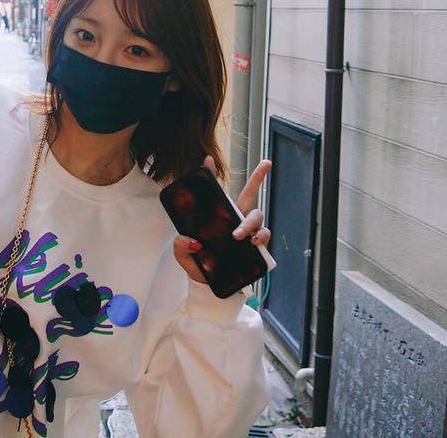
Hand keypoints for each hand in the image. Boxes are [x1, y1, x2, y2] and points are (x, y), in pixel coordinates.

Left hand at [173, 157, 272, 285]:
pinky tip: (253, 242)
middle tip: (266, 164)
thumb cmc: (198, 264)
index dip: (211, 173)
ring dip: (249, 223)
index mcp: (214, 216)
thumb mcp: (183, 255)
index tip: (207, 159)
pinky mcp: (255, 245)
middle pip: (248, 193)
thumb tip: (191, 241)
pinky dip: (261, 237)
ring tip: (238, 235)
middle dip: (258, 177)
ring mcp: (246, 230)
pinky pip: (264, 235)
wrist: (209, 286)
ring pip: (257, 215)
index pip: (215, 191)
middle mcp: (232, 218)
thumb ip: (181, 247)